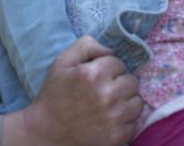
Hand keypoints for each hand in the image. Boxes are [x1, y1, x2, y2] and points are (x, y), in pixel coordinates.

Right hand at [5, 35, 141, 145]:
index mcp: (93, 74)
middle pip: (132, 81)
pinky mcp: (118, 137)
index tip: (97, 77)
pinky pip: (134, 123)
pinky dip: (125, 121)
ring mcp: (114, 118)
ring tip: (109, 105)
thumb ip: (86, 46)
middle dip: (119, 83)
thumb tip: (110, 51)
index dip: (108, 68)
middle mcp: (107, 95)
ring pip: (137, 102)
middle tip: (104, 91)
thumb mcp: (62, 62)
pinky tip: (110, 120)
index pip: (118, 63)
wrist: (46, 132)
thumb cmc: (54, 94)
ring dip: (126, 102)